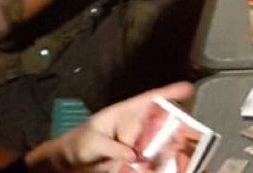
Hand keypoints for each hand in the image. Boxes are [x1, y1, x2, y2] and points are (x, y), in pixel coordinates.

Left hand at [26, 82, 193, 172]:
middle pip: (160, 122)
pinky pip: (150, 160)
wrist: (65, 164)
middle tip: (188, 133)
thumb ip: (112, 147)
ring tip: (178, 152)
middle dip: (174, 126)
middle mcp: (133, 127)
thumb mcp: (91, 142)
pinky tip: (165, 165)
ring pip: (158, 142)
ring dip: (168, 147)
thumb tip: (132, 154)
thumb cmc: (75, 144)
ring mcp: (135, 143)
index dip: (168, 92)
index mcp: (124, 114)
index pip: (149, 99)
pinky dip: (158, 162)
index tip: (187, 88)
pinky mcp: (134, 159)